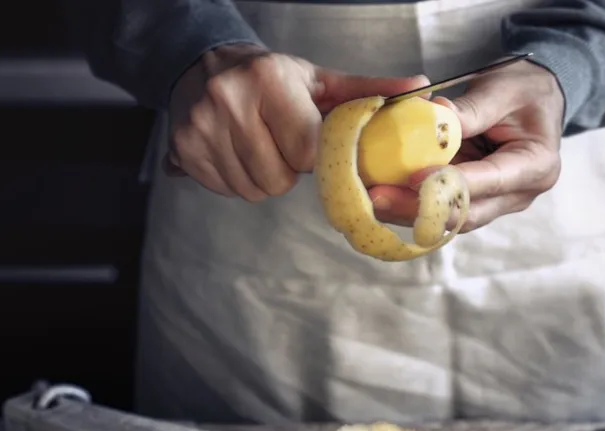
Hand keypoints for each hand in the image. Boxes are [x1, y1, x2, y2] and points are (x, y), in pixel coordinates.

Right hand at [166, 43, 428, 201]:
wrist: (203, 65)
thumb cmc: (272, 77)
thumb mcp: (319, 80)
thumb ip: (370, 90)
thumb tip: (420, 91)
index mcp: (270, 80)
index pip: (308, 150)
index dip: (313, 155)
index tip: (307, 140)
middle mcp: (230, 100)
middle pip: (280, 178)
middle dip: (288, 168)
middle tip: (280, 142)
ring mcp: (202, 127)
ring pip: (253, 190)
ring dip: (263, 177)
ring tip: (260, 145)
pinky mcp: (184, 149)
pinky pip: (226, 190)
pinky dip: (237, 179)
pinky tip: (236, 152)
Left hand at [369, 61, 564, 231]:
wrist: (535, 98)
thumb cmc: (524, 89)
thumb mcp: (501, 89)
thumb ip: (469, 108)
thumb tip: (431, 114)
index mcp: (535, 165)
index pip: (489, 181)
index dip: (449, 183)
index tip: (412, 177)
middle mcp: (518, 194)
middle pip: (466, 213)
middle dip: (419, 208)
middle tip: (377, 198)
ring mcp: (496, 202)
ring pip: (449, 219)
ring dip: (408, 212)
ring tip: (371, 200)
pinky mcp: (474, 200)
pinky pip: (442, 210)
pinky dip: (412, 204)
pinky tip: (381, 196)